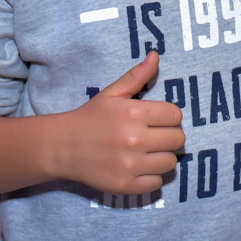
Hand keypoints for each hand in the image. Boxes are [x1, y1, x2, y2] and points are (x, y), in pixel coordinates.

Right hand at [48, 51, 184, 193]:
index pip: (176, 116)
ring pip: (170, 162)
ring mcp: (130, 164)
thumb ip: (137, 76)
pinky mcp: (125, 185)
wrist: (63, 147)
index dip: (168, 117)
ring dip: (162, 157)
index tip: (156, 119)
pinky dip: (151, 177)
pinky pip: (157, 183)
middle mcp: (134, 139)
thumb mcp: (112, 93)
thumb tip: (156, 55)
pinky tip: (138, 167)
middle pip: (178, 139)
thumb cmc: (91, 117)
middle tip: (153, 136)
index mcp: (134, 112)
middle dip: (168, 136)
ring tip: (146, 152)